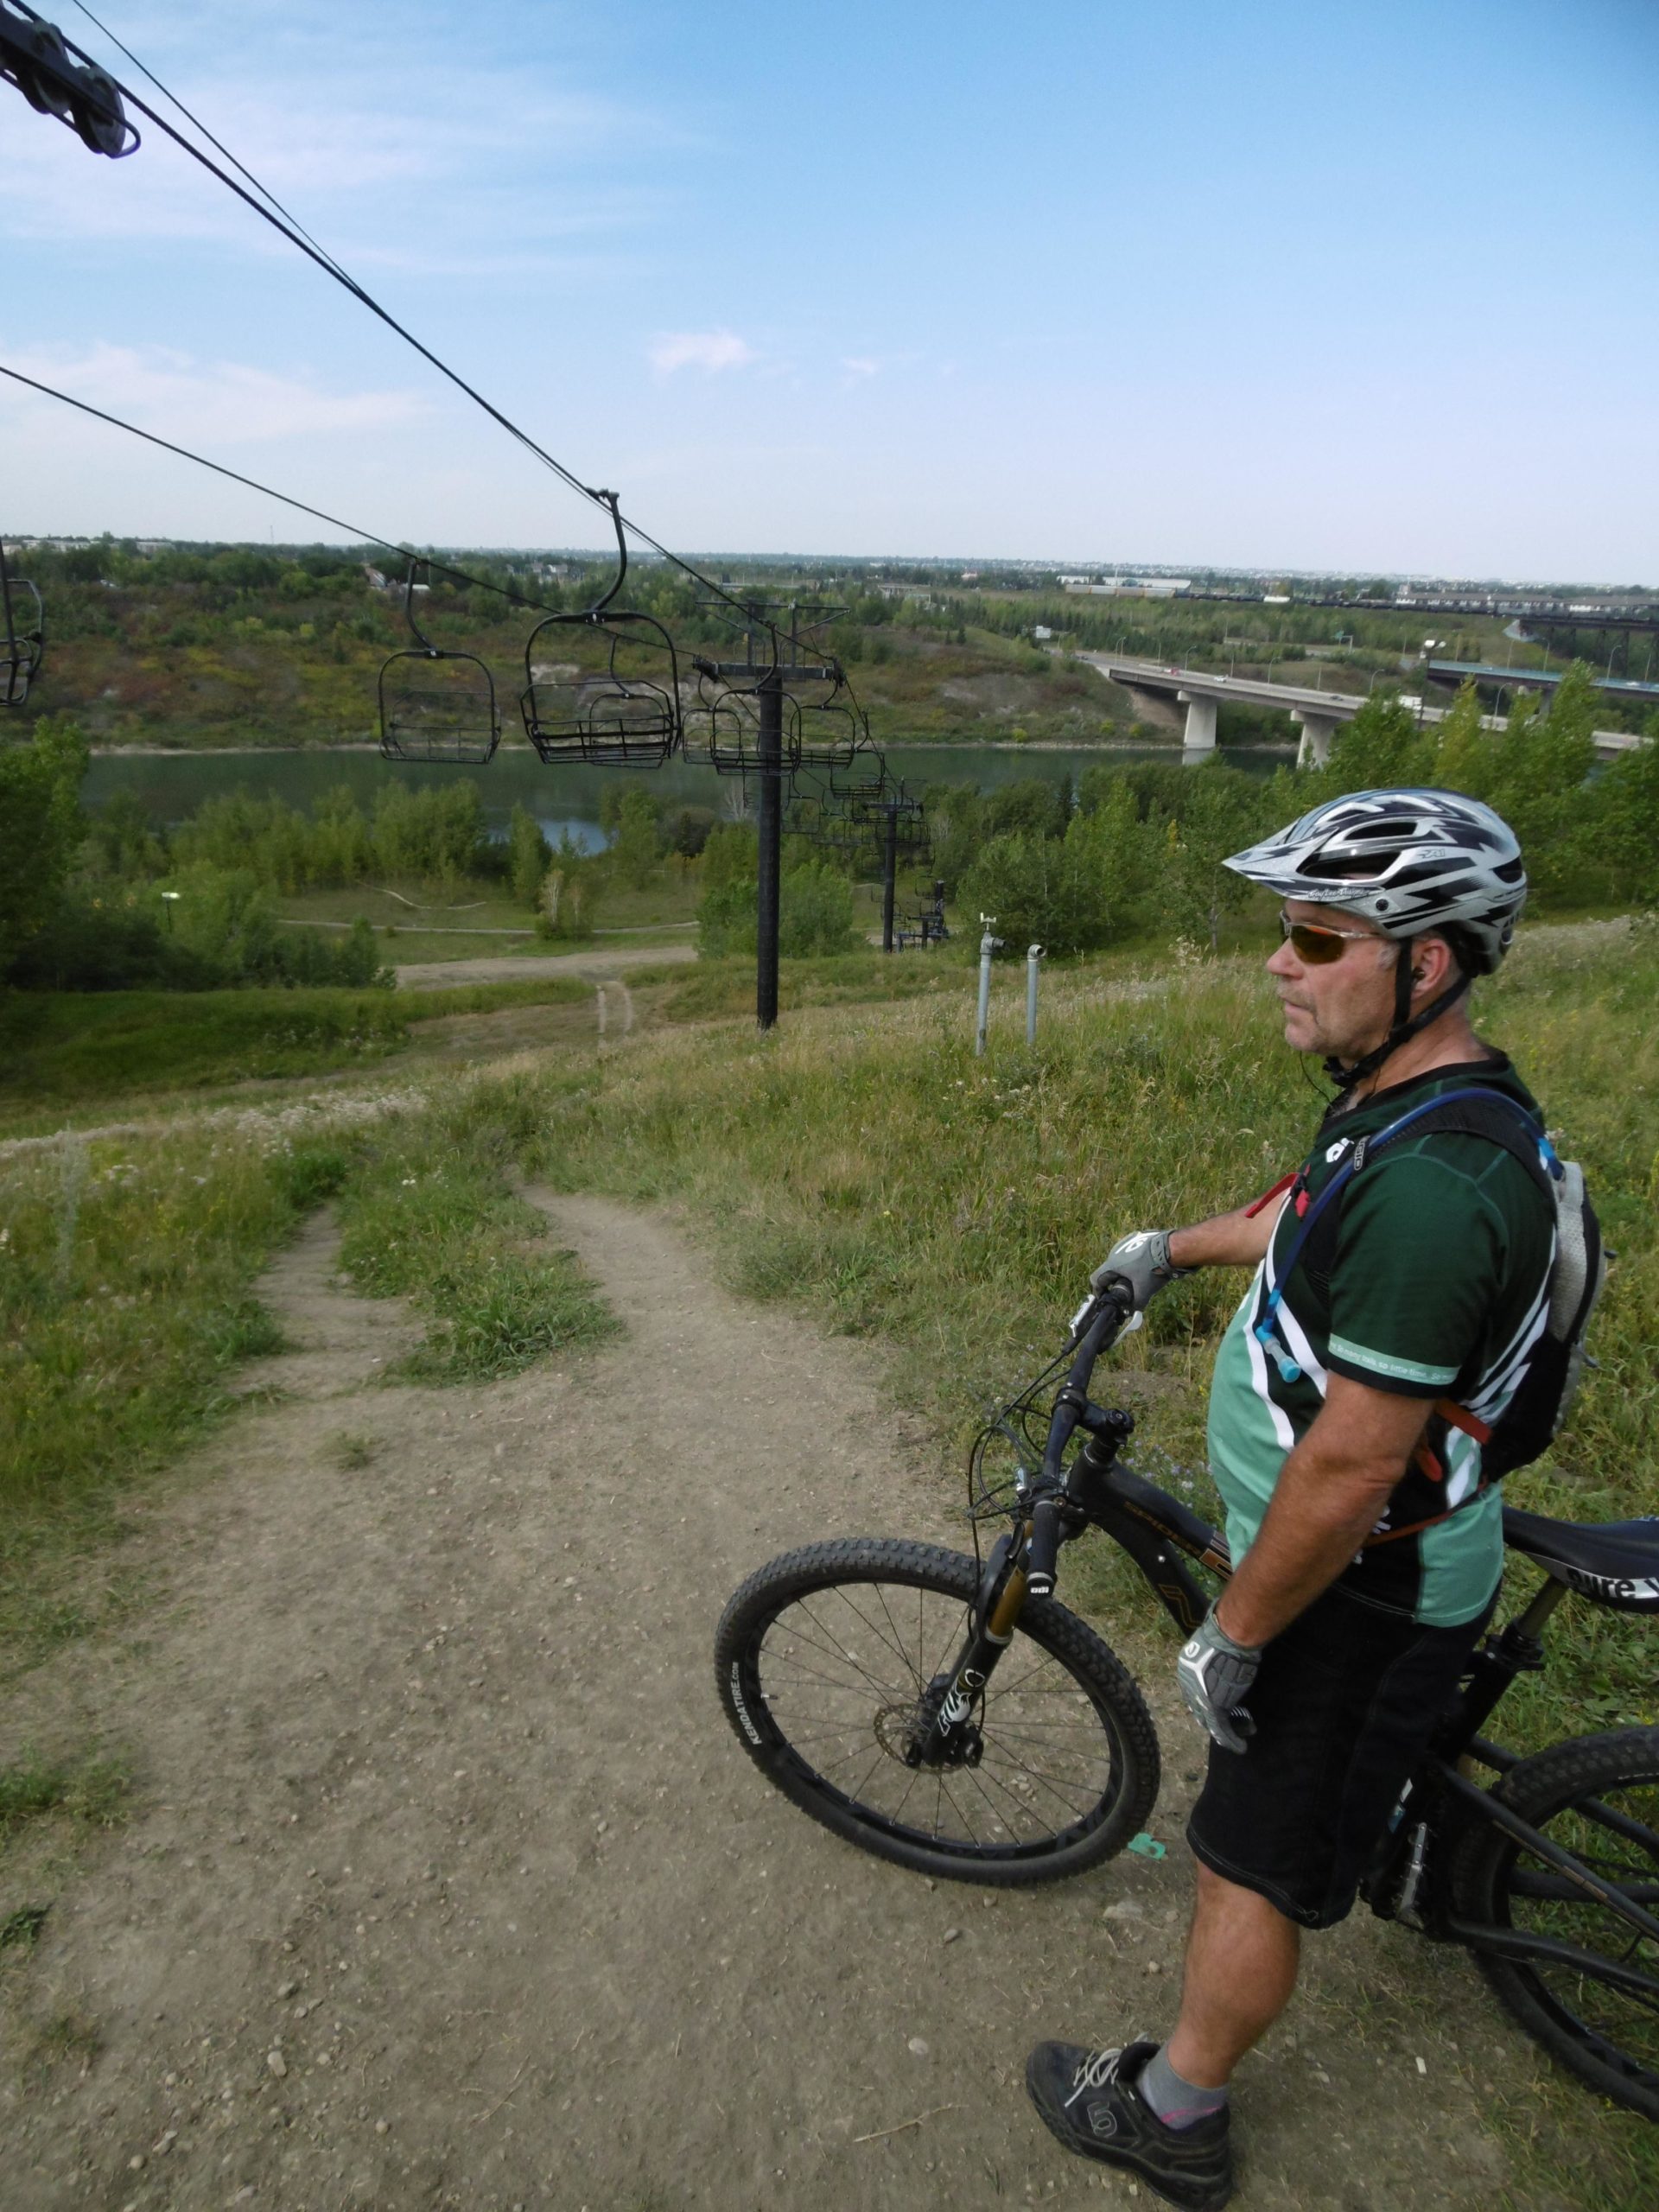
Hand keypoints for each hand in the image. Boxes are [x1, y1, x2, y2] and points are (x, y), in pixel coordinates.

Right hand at [1090, 1229, 1189, 1312]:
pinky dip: (1133, 1262)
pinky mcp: (1136, 1238)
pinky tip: (1145, 1267)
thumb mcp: (1144, 1291)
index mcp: (1112, 1264)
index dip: (1098, 1291)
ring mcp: (1125, 1242)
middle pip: (1109, 1270)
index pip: (1096, 1279)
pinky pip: (1130, 1253)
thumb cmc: (1154, 1269)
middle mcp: (1115, 1251)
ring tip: (1137, 1279)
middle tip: (1124, 1291)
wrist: (1171, 1249)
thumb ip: (1135, 1304)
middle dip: (1114, 1282)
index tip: (1105, 1298)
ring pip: (1119, 1261)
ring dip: (1124, 1271)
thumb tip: (1131, 1312)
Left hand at [1177, 1609, 1260, 1754]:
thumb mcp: (1213, 1648)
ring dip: (1225, 1733)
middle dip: (1215, 1719)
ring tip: (1238, 1740)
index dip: (1207, 1702)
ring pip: (1211, 1722)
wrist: (1229, 1638)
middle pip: (1200, 1709)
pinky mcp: (1214, 1707)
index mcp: (1185, 1669)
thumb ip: (1212, 1659)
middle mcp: (1188, 1685)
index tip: (1222, 1707)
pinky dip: (1231, 1740)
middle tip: (1232, 1724)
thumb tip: (1221, 1660)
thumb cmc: (1226, 1635)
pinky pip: (1221, 1729)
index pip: (1194, 1692)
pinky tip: (1240, 1746)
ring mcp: (1199, 1697)